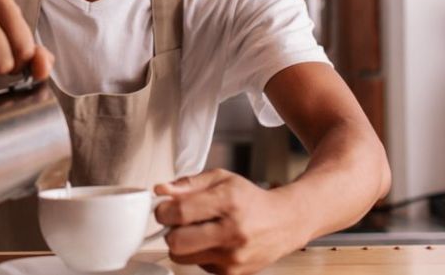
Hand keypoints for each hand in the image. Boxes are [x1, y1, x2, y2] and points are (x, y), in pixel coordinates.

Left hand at [154, 169, 308, 274]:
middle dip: (170, 230)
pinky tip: (213, 242)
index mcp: (228, 202)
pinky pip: (197, 265)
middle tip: (179, 222)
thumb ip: (187, 184)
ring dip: (182, 244)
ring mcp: (233, 256)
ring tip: (197, 231)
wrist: (284, 222)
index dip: (163, 211)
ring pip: (181, 256)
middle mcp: (232, 232)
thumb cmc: (249, 199)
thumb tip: (160, 190)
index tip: (164, 208)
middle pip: (176, 240)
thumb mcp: (220, 179)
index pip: (179, 212)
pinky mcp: (233, 273)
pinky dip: (198, 253)